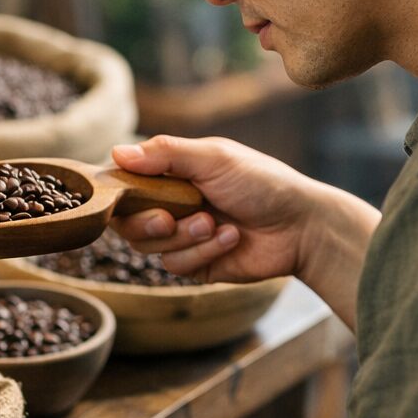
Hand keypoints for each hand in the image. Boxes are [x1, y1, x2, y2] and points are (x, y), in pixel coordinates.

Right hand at [109, 136, 379, 329]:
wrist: (301, 226)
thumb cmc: (262, 182)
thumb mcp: (213, 158)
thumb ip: (165, 154)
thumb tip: (116, 152)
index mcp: (171, 172)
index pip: (123, 182)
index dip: (116, 194)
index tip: (121, 197)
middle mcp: (171, 204)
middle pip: (126, 222)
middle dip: (146, 222)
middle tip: (169, 218)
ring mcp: (182, 235)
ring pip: (149, 247)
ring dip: (184, 237)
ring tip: (216, 224)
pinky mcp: (196, 263)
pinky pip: (176, 265)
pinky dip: (203, 252)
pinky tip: (231, 238)